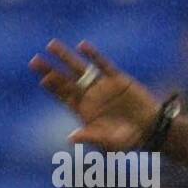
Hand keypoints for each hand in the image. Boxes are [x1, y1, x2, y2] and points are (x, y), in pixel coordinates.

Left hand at [29, 39, 160, 150]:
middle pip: (65, 80)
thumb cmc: (128, 139)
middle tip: (34, 61)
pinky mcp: (117, 79)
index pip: (63, 96)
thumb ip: (91, 137)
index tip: (43, 78)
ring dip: (65, 57)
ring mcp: (102, 86)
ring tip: (51, 45)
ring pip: (80, 69)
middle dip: (50, 70)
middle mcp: (89, 96)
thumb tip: (70, 138)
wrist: (152, 129)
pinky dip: (93, 56)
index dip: (53, 87)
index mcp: (83, 110)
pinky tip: (82, 46)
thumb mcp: (110, 142)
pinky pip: (103, 65)